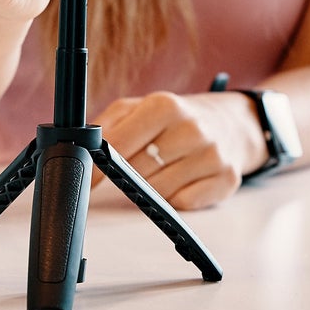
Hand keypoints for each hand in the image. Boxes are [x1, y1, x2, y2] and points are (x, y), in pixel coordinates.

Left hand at [97, 91, 266, 210]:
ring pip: (158, 192)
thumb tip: (78, 150)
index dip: (97, 165)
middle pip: (136, 173)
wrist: (231, 123)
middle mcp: (192, 128)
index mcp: (165, 106)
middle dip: (130, 174)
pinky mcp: (226, 179)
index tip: (87, 178)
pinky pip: (184, 204)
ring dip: (153, 187)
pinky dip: (177, 197)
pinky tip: (184, 177)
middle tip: (141, 161)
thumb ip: (106, 126)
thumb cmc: (177, 118)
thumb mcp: (139, 108)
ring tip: (165, 166)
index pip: (117, 145)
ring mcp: (212, 155)